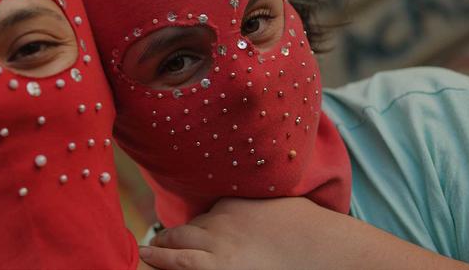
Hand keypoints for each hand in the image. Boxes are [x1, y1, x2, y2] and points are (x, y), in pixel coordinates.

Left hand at [139, 197, 468, 269]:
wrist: (320, 248)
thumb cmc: (308, 228)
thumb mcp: (277, 204)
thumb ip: (255, 204)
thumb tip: (254, 211)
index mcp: (233, 204)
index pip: (206, 214)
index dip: (200, 226)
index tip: (194, 231)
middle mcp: (221, 222)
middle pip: (188, 228)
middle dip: (174, 235)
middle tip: (161, 241)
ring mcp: (218, 246)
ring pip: (179, 242)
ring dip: (163, 247)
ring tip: (149, 252)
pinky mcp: (218, 268)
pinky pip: (182, 263)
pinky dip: (163, 259)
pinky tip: (147, 256)